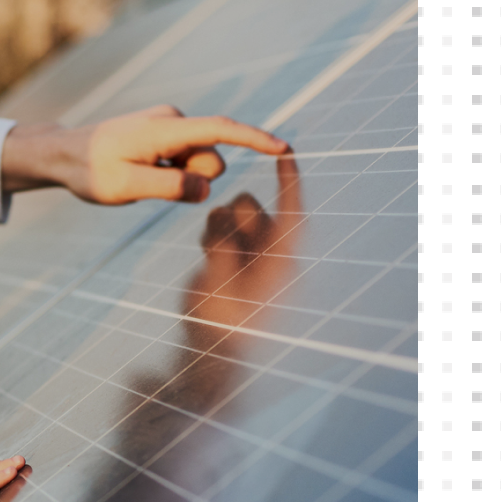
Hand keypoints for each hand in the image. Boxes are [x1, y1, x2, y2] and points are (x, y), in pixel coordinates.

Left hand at [1, 105, 286, 204]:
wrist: (63, 154)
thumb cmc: (89, 171)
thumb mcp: (124, 187)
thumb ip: (168, 187)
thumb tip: (206, 187)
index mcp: (164, 128)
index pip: (220, 130)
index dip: (255, 140)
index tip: (285, 149)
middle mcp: (172, 121)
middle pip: (211, 160)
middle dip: (194, 180)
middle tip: (149, 184)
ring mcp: (170, 127)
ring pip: (199, 165)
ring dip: (179, 179)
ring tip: (140, 177)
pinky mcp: (166, 136)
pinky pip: (186, 163)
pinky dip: (172, 175)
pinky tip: (141, 173)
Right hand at [181, 152, 304, 341]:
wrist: (213, 349)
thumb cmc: (224, 324)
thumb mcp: (221, 286)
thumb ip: (222, 248)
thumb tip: (219, 214)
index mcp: (280, 260)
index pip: (292, 212)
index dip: (291, 181)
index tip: (287, 152)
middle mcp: (269, 252)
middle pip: (252, 207)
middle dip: (233, 215)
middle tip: (216, 245)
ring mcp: (250, 255)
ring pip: (233, 215)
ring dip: (217, 226)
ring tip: (210, 256)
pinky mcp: (232, 258)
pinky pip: (220, 229)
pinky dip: (211, 236)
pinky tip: (208, 259)